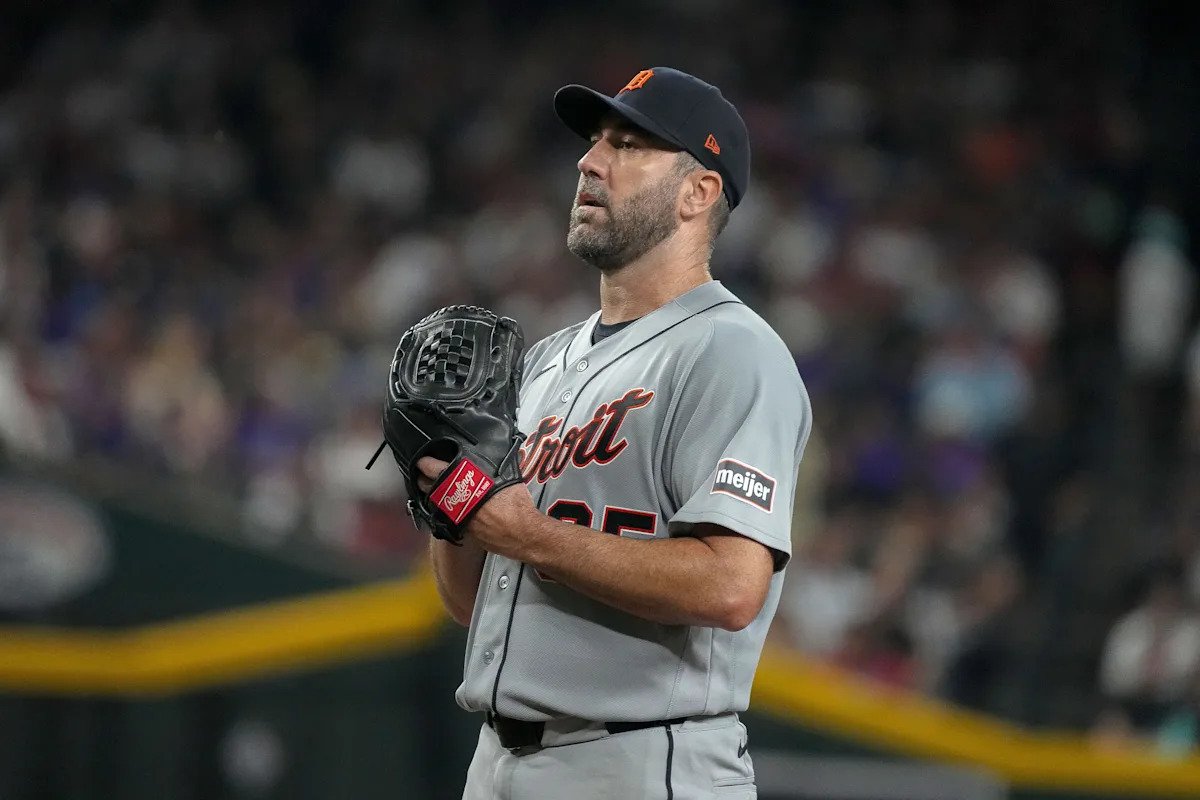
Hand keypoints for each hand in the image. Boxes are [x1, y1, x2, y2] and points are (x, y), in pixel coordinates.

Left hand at [416, 456, 538, 556]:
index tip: (423, 460)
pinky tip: (457, 505)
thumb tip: (492, 457)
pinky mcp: (461, 529)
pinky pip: (448, 516)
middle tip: (426, 473)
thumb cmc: (516, 506)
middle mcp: (454, 500)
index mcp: (462, 482)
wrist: (522, 534)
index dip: (425, 462)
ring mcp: (455, 516)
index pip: (433, 468)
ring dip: (435, 495)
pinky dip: (449, 509)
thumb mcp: (505, 476)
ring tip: (439, 488)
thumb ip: (491, 466)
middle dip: (424, 480)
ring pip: (436, 503)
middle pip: (427, 487)